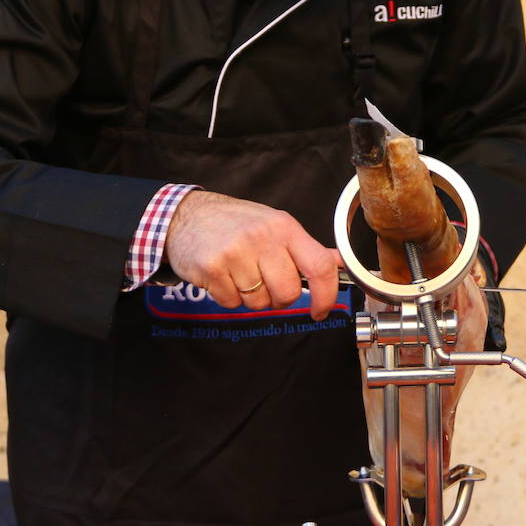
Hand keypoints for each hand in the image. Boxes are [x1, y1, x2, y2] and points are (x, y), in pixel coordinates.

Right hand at [163, 191, 340, 319]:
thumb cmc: (234, 222)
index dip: (326, 295)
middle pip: (288, 292)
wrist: (187, 215)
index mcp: (284, 227)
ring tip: (240, 274)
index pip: (319, 265)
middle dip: (279, 299)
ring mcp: (236, 252)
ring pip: (259, 302)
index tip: (321, 310)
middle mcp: (262, 238)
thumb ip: (305, 248)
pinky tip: (223, 276)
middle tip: (266, 285)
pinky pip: (231, 303)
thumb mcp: (275, 225)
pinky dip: (228, 297)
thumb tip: (339, 263)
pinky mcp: (212, 268)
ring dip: (251, 298)